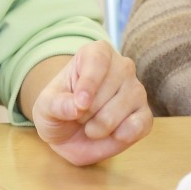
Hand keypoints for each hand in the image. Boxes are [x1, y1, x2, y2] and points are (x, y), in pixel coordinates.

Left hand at [30, 41, 151, 165]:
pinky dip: (123, 134)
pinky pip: (141, 123)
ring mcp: (136, 91)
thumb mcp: (45, 107)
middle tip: (78, 115)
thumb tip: (77, 106)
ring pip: (126, 104)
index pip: (98, 59)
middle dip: (90, 109)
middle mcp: (121, 67)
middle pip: (112, 84)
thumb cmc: (58, 110)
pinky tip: (112, 135)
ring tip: (90, 126)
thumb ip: (57, 104)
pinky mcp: (145, 115)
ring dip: (103, 124)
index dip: (90, 83)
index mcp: (94, 53)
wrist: (69, 135)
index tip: (80, 104)